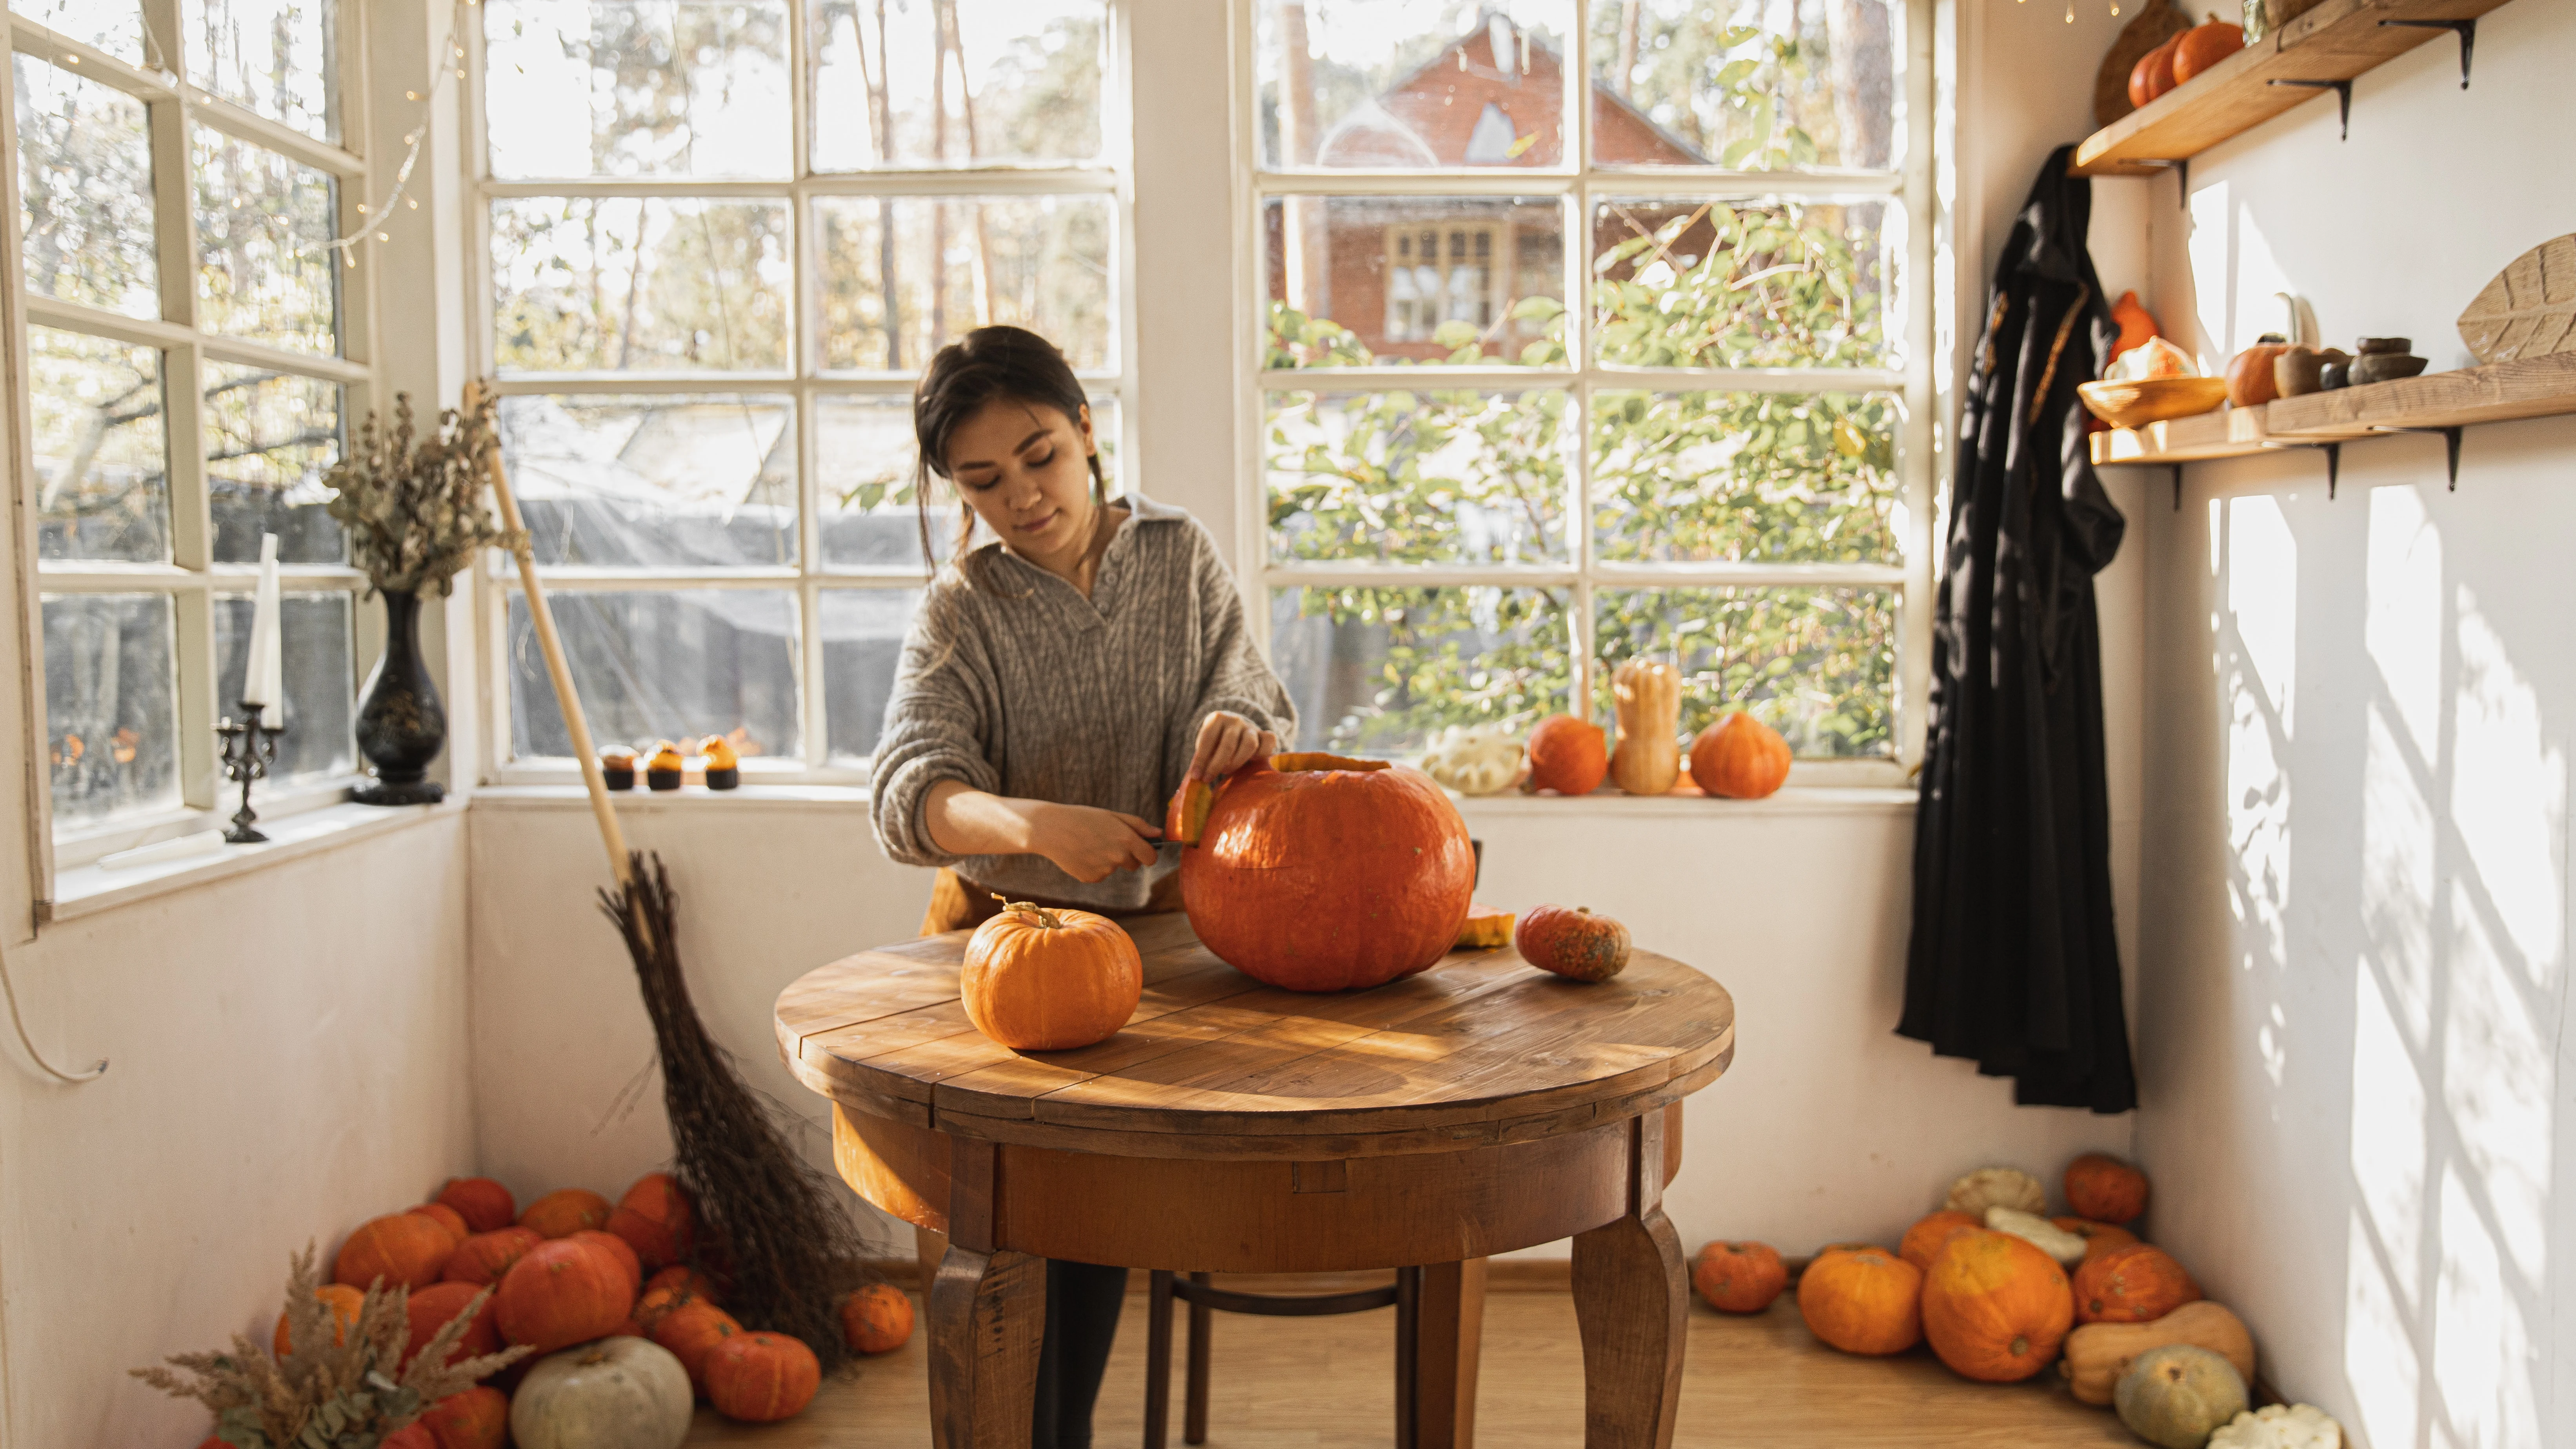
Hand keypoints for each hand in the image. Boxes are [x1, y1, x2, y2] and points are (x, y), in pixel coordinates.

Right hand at [1022, 801, 1161, 883]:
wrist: (1051, 829)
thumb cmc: (1083, 818)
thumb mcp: (1112, 816)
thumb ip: (1138, 826)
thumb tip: (1158, 834)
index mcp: (1127, 840)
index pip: (1150, 858)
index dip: (1147, 854)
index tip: (1141, 850)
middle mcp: (1118, 857)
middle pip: (1134, 865)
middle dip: (1127, 856)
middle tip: (1107, 841)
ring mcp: (1105, 870)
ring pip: (1114, 868)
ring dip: (1107, 859)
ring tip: (1089, 844)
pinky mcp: (1091, 878)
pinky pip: (1100, 874)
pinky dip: (1094, 866)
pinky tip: (1081, 854)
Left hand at [1189, 711, 1278, 782]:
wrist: (1234, 728)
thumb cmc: (1216, 740)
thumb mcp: (1207, 744)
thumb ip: (1203, 756)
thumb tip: (1197, 775)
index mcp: (1217, 718)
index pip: (1208, 739)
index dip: (1201, 759)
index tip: (1196, 775)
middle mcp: (1235, 720)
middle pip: (1228, 744)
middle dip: (1216, 764)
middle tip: (1208, 777)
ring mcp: (1251, 727)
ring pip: (1249, 744)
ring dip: (1237, 761)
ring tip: (1226, 770)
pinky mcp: (1264, 734)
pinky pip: (1269, 741)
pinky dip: (1263, 753)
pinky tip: (1253, 761)